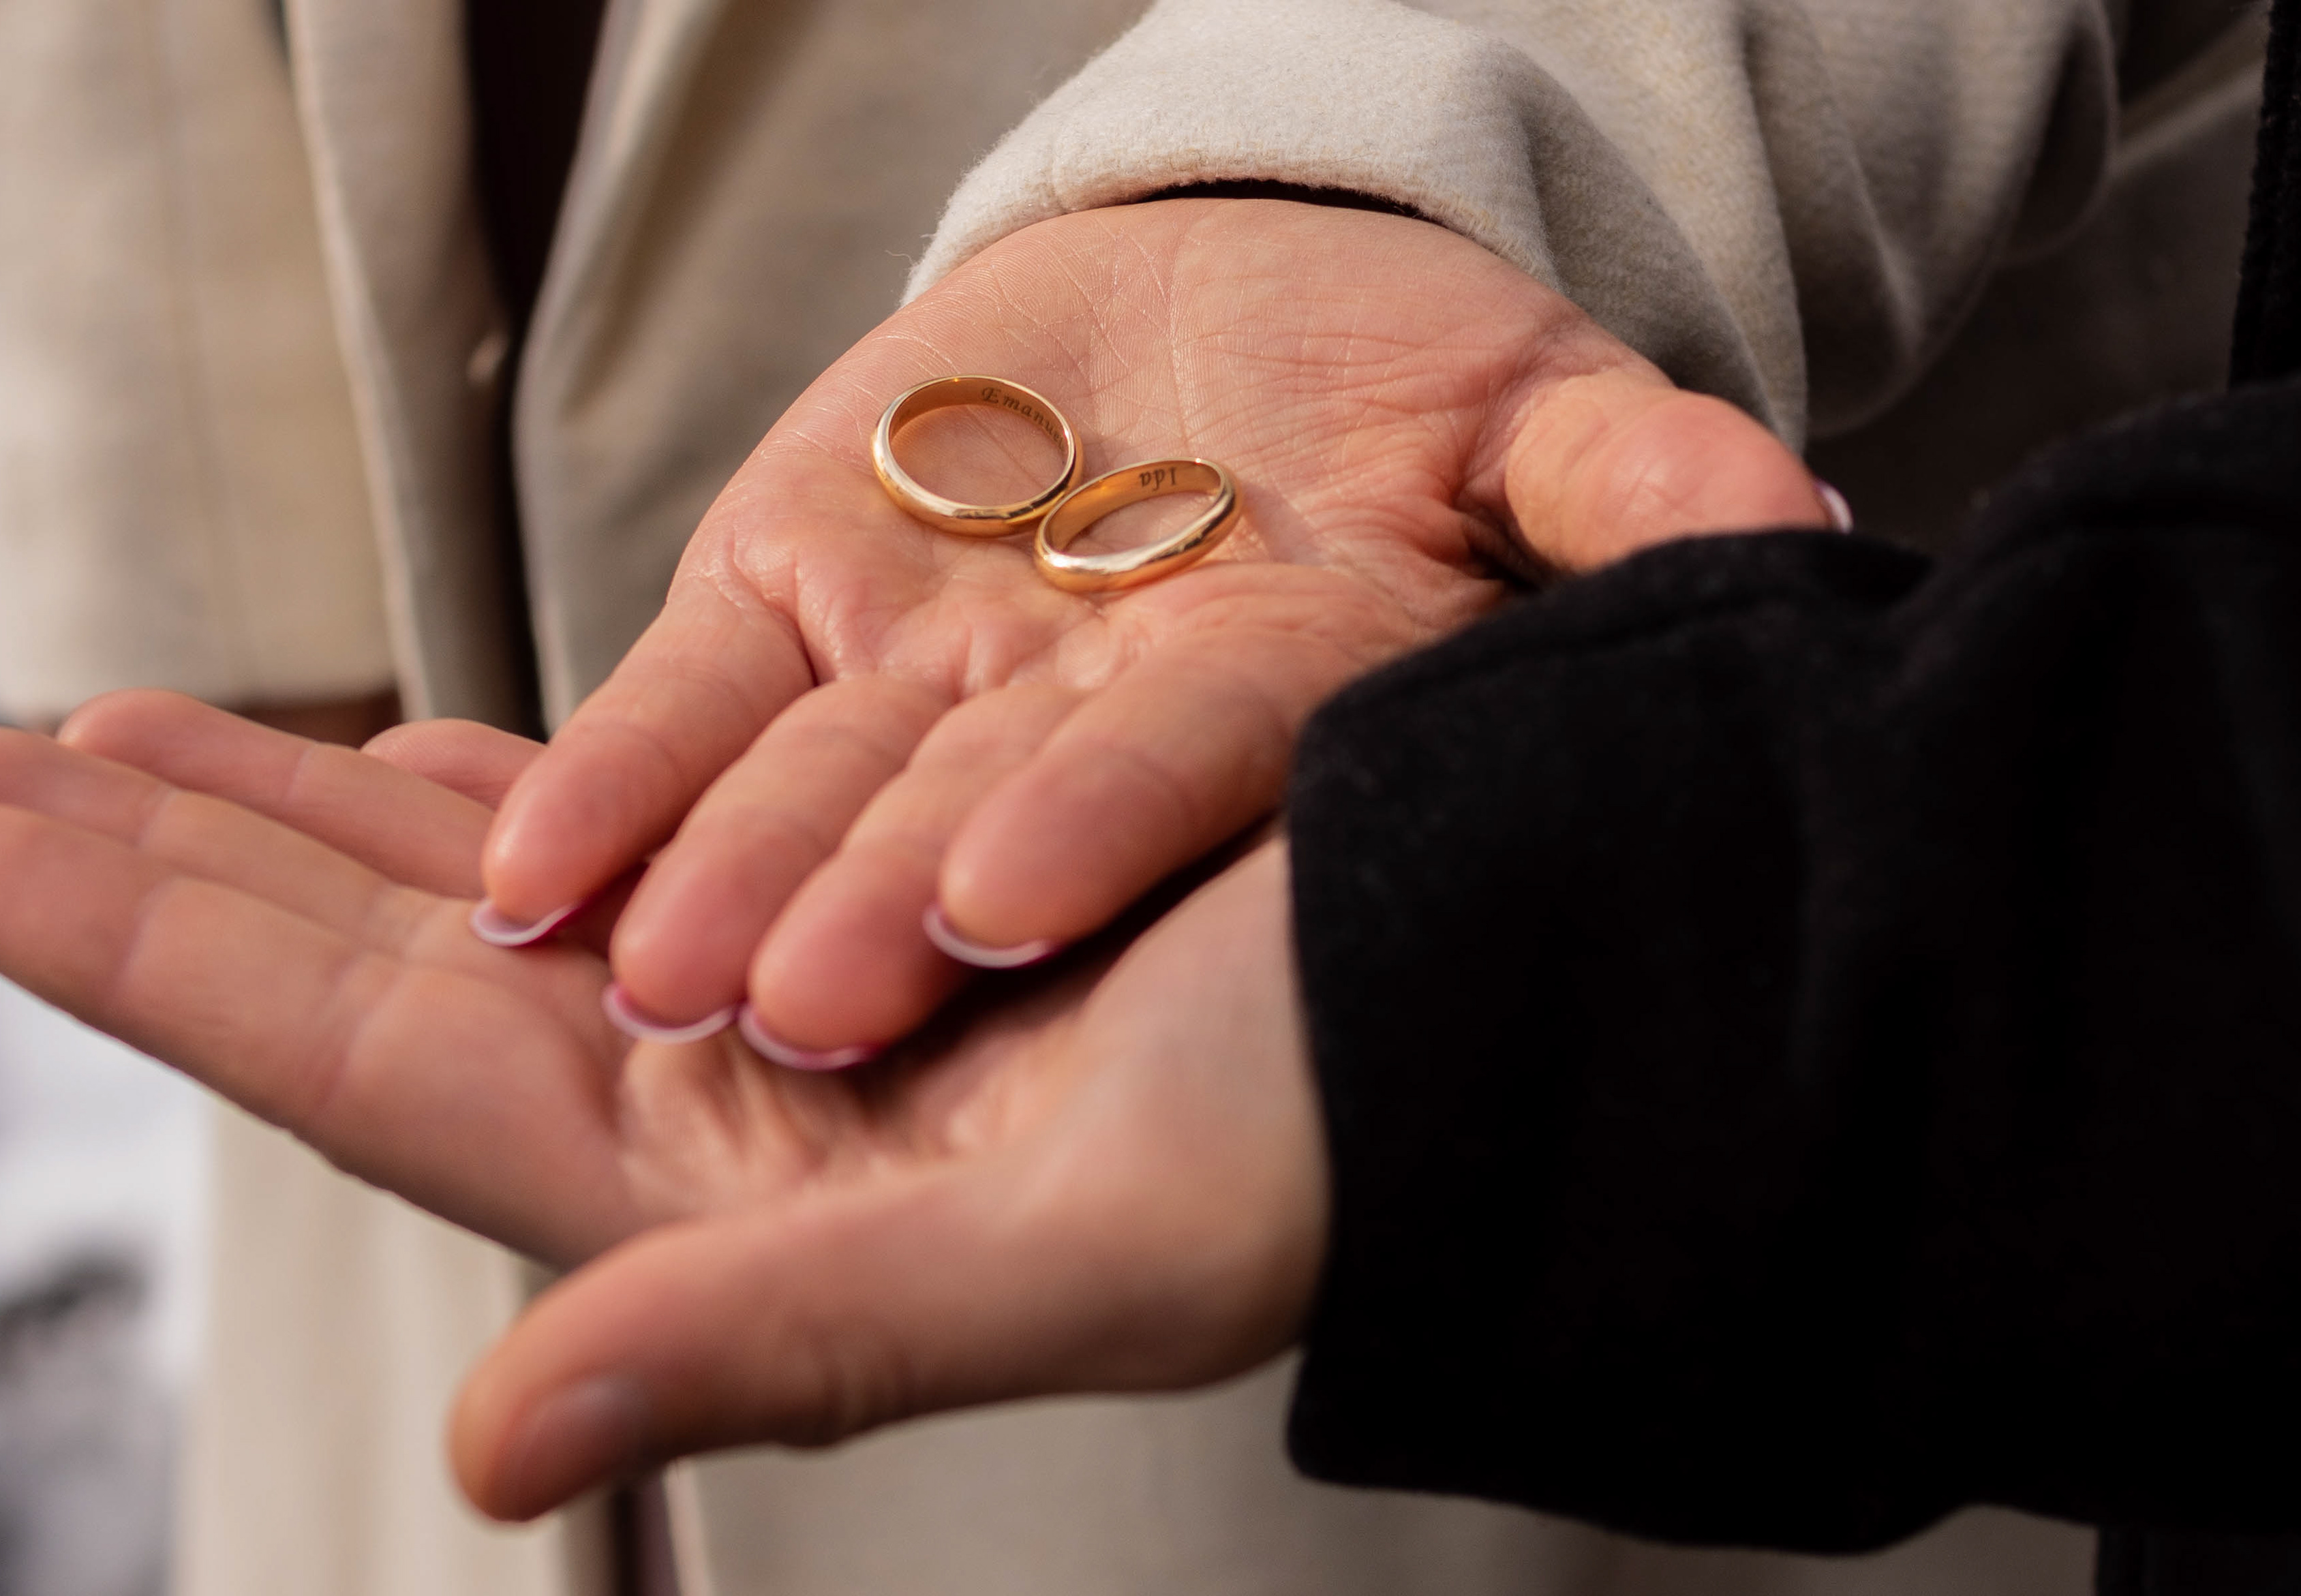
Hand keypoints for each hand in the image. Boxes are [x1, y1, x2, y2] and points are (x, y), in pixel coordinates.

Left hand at [0, 697, 1326, 1518]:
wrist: (1495, 1003)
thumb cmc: (1324, 1135)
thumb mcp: (1069, 1255)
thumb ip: (783, 1349)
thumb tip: (492, 1458)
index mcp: (739, 1201)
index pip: (382, 1067)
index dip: (169, 960)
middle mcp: (736, 1097)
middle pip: (388, 966)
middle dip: (179, 867)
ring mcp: (793, 989)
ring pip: (488, 883)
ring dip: (306, 805)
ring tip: (128, 721)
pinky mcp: (874, 888)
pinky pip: (644, 819)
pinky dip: (513, 771)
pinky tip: (425, 742)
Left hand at [479, 197, 1822, 1059]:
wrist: (1235, 291)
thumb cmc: (1415, 377)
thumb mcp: (1546, 415)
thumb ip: (1633, 485)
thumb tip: (1786, 529)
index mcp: (1280, 714)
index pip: (1193, 773)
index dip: (1104, 823)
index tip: (1009, 893)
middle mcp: (1087, 745)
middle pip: (969, 820)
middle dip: (874, 903)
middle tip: (786, 998)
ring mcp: (932, 686)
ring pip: (812, 789)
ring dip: (718, 871)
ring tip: (626, 952)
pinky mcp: (794, 604)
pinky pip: (689, 702)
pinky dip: (606, 776)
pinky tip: (514, 871)